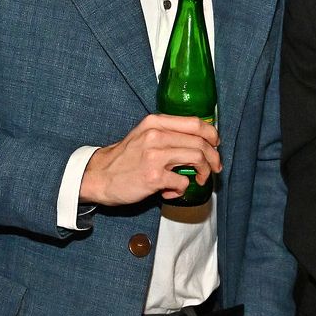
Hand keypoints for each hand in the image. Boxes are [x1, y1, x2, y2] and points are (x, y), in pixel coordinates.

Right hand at [79, 114, 220, 206]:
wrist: (99, 176)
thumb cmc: (125, 158)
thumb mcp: (144, 136)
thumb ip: (168, 134)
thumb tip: (199, 142)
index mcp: (155, 122)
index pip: (196, 123)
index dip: (212, 135)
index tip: (215, 146)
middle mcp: (156, 135)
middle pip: (201, 142)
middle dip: (214, 157)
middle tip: (214, 168)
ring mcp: (154, 155)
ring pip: (197, 158)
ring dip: (204, 172)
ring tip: (199, 180)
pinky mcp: (153, 176)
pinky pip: (182, 182)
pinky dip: (182, 190)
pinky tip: (171, 192)